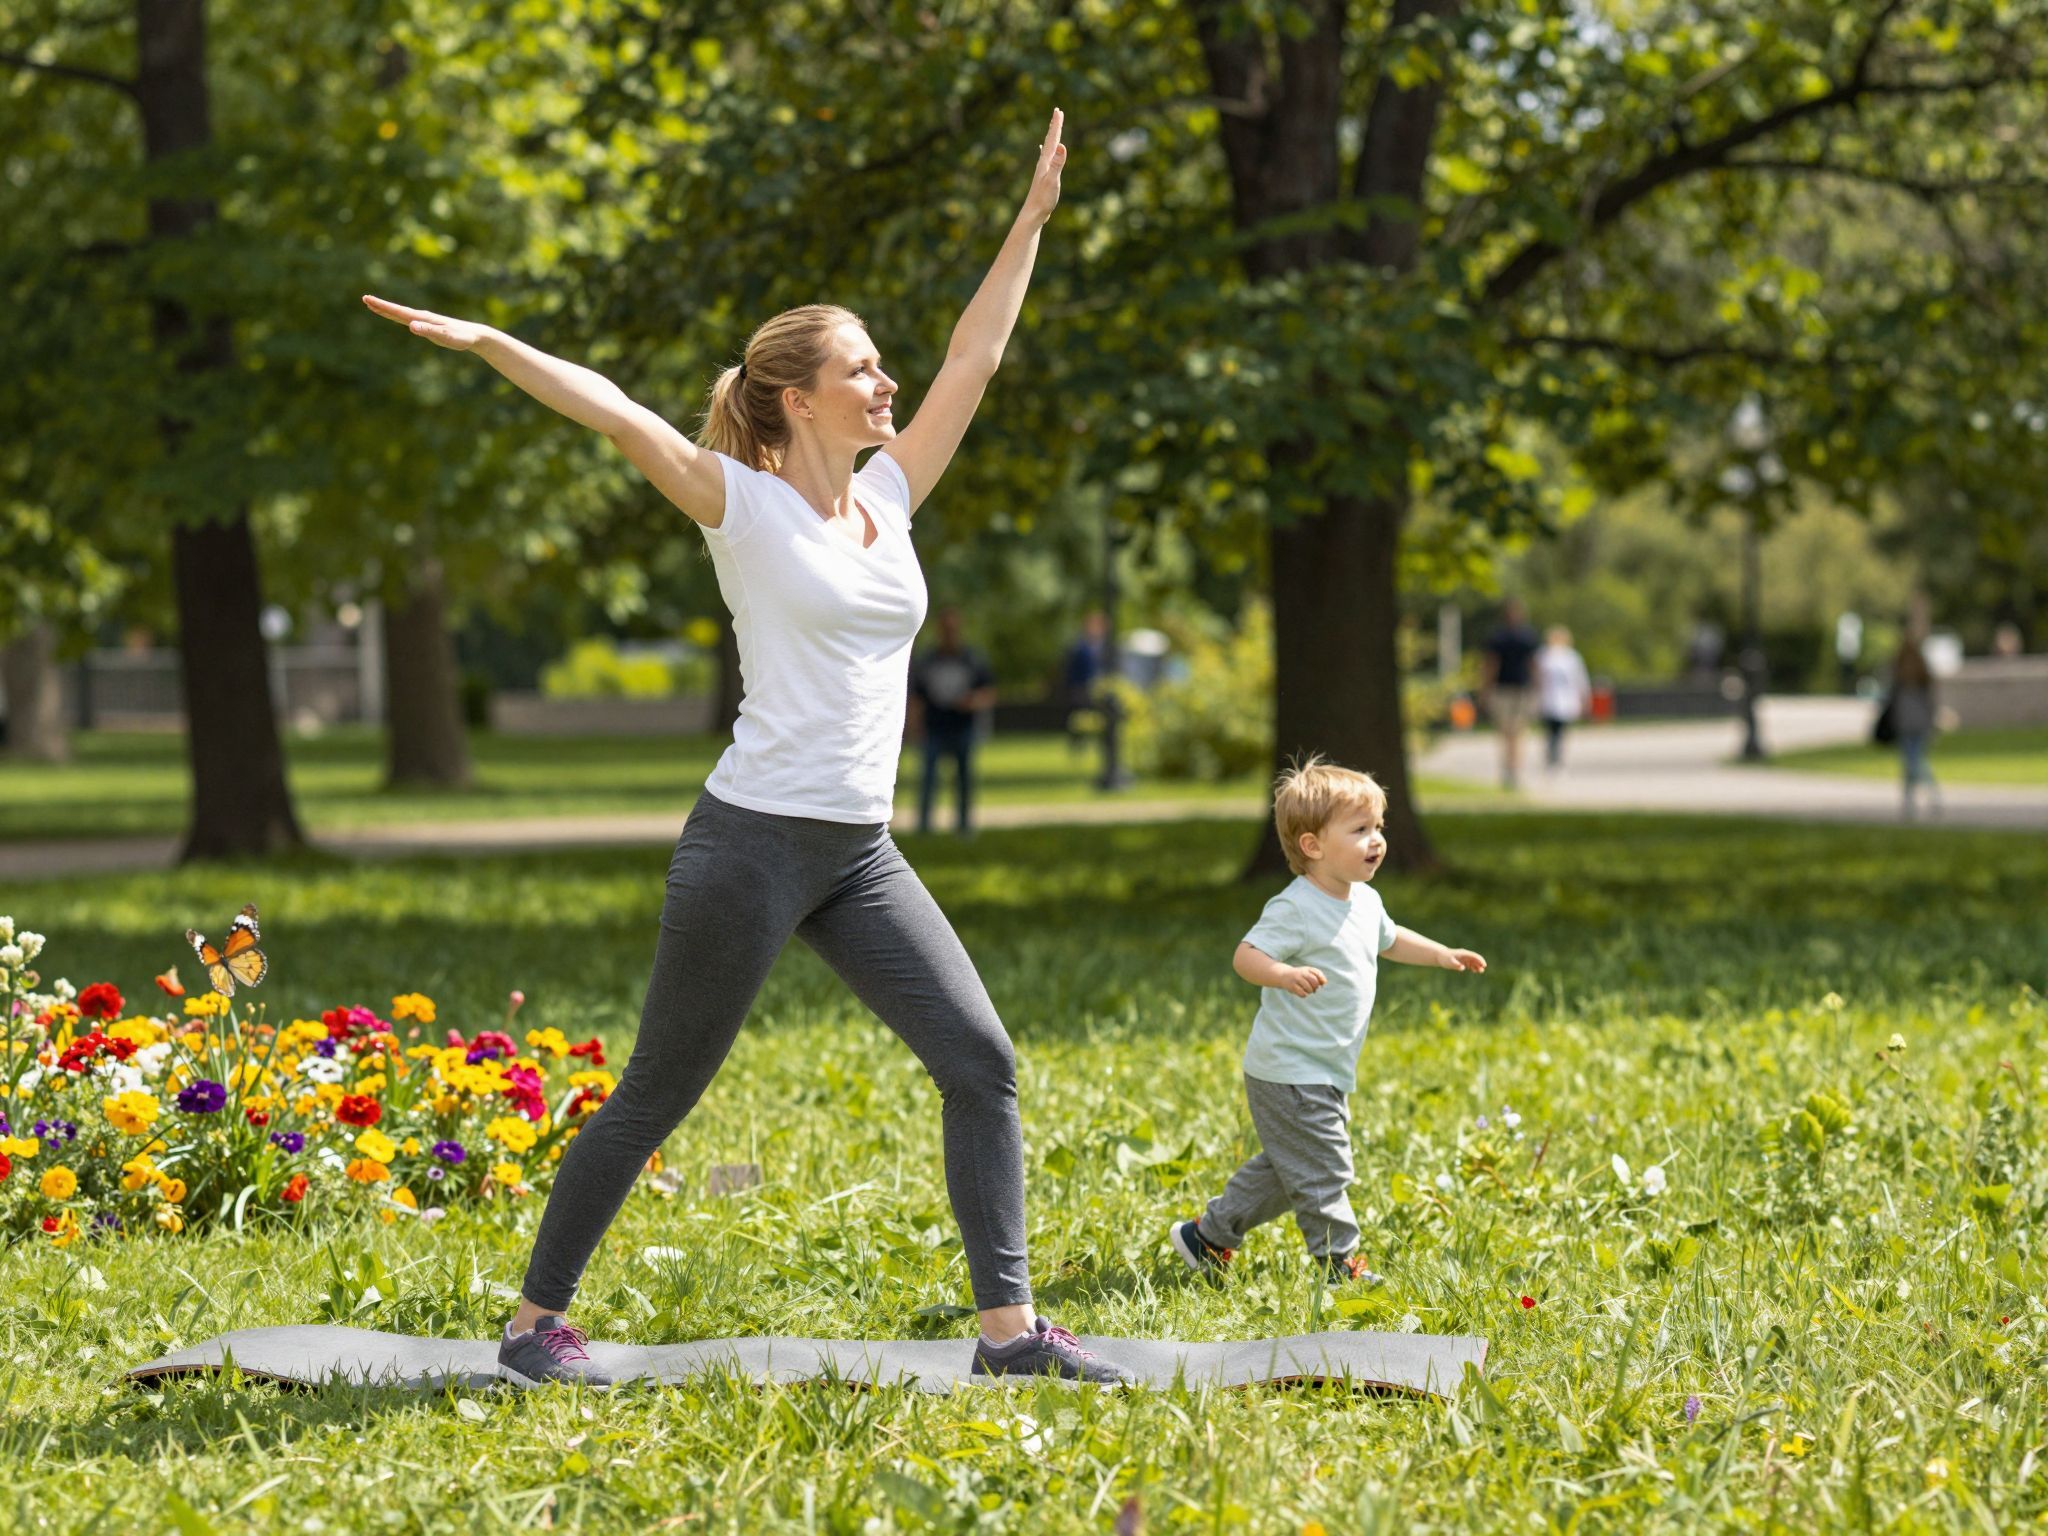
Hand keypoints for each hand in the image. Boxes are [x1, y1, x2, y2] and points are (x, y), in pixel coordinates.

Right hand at [362, 294, 487, 351]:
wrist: (475, 335)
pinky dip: (399, 316)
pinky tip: (396, 317)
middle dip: (381, 305)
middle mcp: (422, 317)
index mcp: (423, 318)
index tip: (368, 299)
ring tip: (374, 305)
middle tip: (365, 298)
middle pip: (397, 310)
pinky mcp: (429, 326)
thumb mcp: (446, 337)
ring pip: (402, 314)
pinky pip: (409, 319)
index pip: (399, 312)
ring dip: (388, 310)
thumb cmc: (462, 338)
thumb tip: (411, 326)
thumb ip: (429, 332)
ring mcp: (425, 320)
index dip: (383, 306)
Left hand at [1019, 108, 1066, 226]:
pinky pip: (1046, 159)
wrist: (1033, 214)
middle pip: (1050, 141)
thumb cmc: (1043, 199)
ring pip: (1048, 149)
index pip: (1053, 140)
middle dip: (1054, 126)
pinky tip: (1043, 153)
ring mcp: (1042, 171)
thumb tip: (1061, 145)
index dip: (1056, 125)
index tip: (1059, 111)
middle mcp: (1043, 164)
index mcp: (1046, 162)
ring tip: (1052, 130)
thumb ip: (1058, 163)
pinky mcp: (1043, 178)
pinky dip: (1046, 153)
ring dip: (1051, 138)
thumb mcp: (1053, 180)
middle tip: (1057, 113)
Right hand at [1280, 965, 1327, 996]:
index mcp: (1307, 969)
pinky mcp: (1292, 986)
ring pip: (1309, 989)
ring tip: (1307, 990)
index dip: (1321, 980)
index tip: (1320, 984)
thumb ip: (1318, 975)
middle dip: (1316, 987)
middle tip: (1313, 988)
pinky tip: (1302, 992)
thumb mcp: (1308, 971)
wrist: (1283, 975)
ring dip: (1310, 991)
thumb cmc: (1299, 974)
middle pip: (1314, 982)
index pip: (1318, 974)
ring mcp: (1296, 980)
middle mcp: (1302, 973)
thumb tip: (1324, 983)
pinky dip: (1304, 994)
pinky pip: (1302, 993)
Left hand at [1439, 949, 1486, 973]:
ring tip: (1480, 971)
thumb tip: (1463, 968)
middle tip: (1482, 970)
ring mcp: (1464, 957)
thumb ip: (1456, 965)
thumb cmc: (1445, 959)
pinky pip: (1469, 963)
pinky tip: (1474, 971)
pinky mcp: (1462, 960)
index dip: (1480, 960)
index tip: (1484, 965)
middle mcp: (1465, 955)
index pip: (1474, 956)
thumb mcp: (1449, 962)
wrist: (1439, 956)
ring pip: (1473, 961)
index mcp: (1464, 953)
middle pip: (1475, 958)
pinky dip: (1473, 966)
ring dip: (1477, 966)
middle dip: (1480, 964)